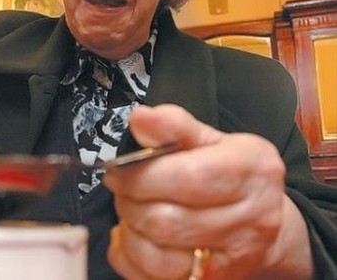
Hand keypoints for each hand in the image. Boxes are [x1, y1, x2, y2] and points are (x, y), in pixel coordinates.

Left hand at [104, 104, 311, 278]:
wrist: (264, 220)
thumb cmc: (230, 174)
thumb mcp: (209, 139)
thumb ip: (174, 126)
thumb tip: (140, 117)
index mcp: (252, 171)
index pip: (189, 177)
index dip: (142, 175)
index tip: (118, 169)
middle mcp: (251, 220)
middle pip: (167, 220)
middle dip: (130, 201)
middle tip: (123, 188)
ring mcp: (233, 260)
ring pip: (157, 257)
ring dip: (129, 230)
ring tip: (132, 210)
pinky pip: (151, 278)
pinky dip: (129, 255)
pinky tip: (134, 236)